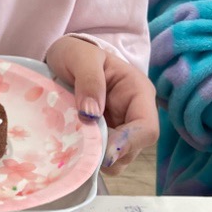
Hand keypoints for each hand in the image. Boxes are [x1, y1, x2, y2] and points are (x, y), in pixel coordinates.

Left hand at [46, 35, 158, 173]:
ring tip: (74, 145)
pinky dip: (90, 157)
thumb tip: (91, 114)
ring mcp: (120, 127)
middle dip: (110, 154)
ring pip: (119, 158)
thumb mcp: (81, 58)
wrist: (63, 56)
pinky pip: (103, 155)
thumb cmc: (76, 53)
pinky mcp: (105, 136)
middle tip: (81, 150)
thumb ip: (89, 81)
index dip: (128, 144)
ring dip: (98, 158)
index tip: (103, 152)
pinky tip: (73, 147)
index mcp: (138, 92)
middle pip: (134, 149)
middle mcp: (134, 113)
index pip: (147, 128)